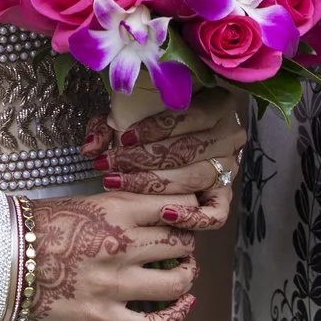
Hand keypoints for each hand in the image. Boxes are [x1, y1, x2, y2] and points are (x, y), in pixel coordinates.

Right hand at [27, 192, 199, 320]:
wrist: (4, 256)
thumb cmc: (41, 226)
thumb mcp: (87, 201)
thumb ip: (125, 206)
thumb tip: (159, 211)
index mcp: (116, 209)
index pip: (175, 207)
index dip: (187, 212)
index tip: (185, 217)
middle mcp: (120, 245)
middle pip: (181, 242)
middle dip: (186, 244)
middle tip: (179, 246)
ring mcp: (113, 284)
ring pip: (177, 281)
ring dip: (185, 276)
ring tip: (182, 273)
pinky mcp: (103, 317)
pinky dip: (175, 314)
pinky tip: (181, 306)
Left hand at [84, 90, 244, 229]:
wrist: (181, 135)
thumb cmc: (155, 118)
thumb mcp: (134, 110)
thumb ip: (109, 124)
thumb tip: (90, 148)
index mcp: (217, 103)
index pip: (189, 116)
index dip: (155, 129)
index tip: (123, 138)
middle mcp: (229, 135)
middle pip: (187, 150)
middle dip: (142, 160)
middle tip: (110, 167)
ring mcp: (230, 167)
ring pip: (194, 179)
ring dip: (153, 184)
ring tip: (120, 184)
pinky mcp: (225, 195)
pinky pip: (216, 213)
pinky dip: (192, 216)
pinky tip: (165, 214)